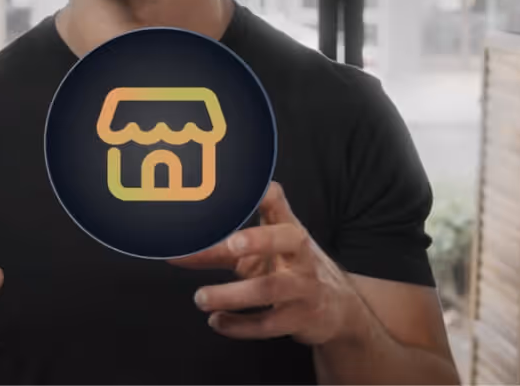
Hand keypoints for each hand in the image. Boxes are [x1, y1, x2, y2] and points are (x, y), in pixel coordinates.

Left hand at [169, 182, 362, 346]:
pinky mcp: (300, 319)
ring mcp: (304, 287)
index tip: (235, 193)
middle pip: (286, 240)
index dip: (261, 195)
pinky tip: (217, 321)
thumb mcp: (267, 250)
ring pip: (271, 289)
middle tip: (230, 244)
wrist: (337, 306)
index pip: (278, 204)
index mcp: (289, 230)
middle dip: (258, 240)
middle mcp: (301, 255)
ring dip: (233, 294)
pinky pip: (269, 324)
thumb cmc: (293, 267)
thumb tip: (182, 248)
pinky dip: (240, 325)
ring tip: (201, 297)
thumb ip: (226, 244)